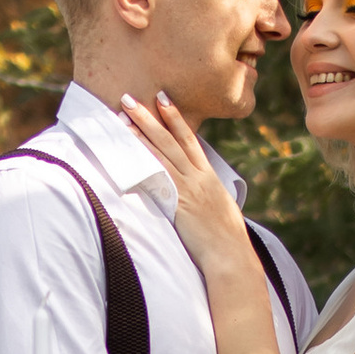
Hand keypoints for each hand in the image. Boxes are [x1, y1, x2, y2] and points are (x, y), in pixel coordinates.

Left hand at [120, 91, 256, 281]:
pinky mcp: (179, 202)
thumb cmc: (226, 241)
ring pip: (162, 152)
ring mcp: (189, 188)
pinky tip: (127, 149)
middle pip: (171, 139)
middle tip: (130, 98)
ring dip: (141, 132)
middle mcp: (199, 177)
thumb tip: (197, 195)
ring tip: (123, 116)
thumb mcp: (220, 211)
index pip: (190, 140)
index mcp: (210, 177)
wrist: (231, 255)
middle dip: (150, 117)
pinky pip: (158, 175)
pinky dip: (143, 159)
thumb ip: (206, 197)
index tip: (162, 98)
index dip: (175, 117)